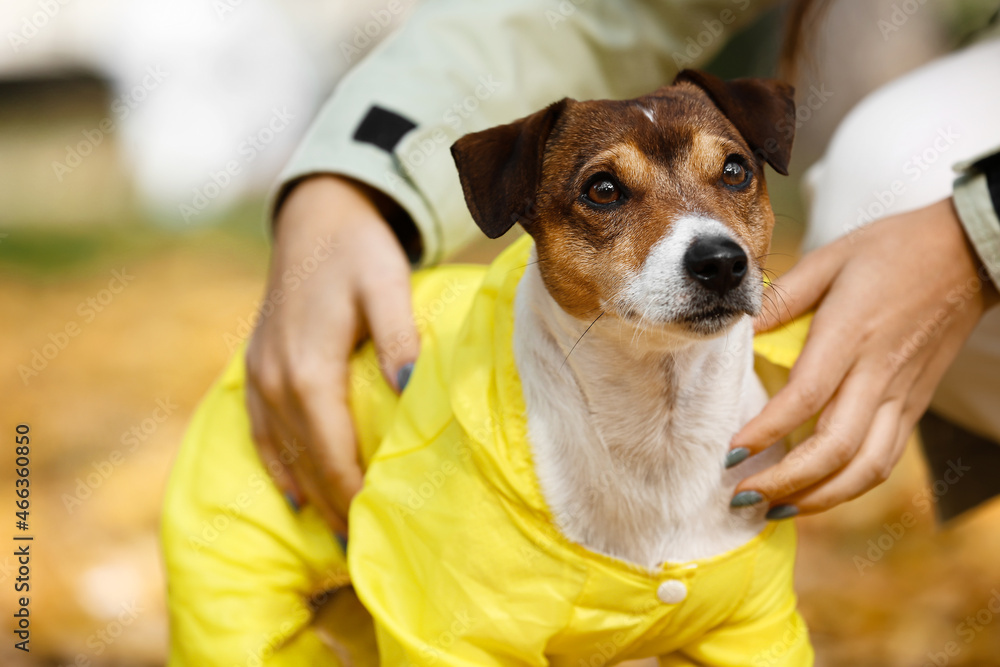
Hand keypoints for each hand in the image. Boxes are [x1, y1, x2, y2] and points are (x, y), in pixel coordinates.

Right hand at [245, 175, 418, 530]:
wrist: (315, 217)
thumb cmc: (358, 251)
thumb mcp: (386, 284)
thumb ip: (397, 336)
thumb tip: (409, 386)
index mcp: (308, 368)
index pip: (333, 452)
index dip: (353, 494)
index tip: (376, 531)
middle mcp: (276, 380)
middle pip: (307, 462)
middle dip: (335, 505)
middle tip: (364, 550)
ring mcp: (261, 374)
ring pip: (283, 452)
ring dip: (310, 493)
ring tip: (337, 533)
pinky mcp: (257, 366)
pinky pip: (262, 429)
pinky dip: (277, 464)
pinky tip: (292, 491)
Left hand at [729, 198, 998, 517]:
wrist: (968, 253)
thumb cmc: (893, 249)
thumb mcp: (829, 259)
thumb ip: (782, 297)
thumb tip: (739, 327)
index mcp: (851, 335)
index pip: (805, 398)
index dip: (767, 431)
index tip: (731, 452)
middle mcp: (878, 374)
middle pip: (834, 448)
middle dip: (785, 481)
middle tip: (741, 493)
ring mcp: (902, 395)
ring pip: (865, 468)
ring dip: (818, 498)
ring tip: (774, 507)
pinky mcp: (915, 405)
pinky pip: (884, 459)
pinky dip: (850, 487)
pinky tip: (817, 493)